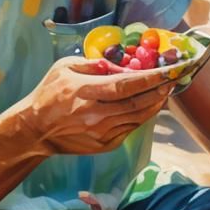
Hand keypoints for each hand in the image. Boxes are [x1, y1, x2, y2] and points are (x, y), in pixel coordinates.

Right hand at [21, 57, 173, 156]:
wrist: (35, 130)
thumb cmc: (49, 94)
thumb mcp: (65, 68)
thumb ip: (95, 64)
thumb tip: (123, 66)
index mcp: (85, 91)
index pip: (126, 85)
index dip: (151, 78)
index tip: (169, 70)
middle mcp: (96, 114)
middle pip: (138, 103)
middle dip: (160, 90)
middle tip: (174, 79)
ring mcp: (101, 132)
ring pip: (138, 117)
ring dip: (155, 104)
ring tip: (165, 91)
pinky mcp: (104, 145)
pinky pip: (131, 128)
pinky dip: (142, 116)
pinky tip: (148, 106)